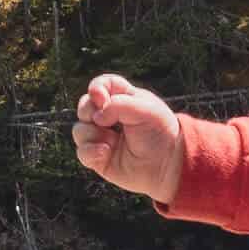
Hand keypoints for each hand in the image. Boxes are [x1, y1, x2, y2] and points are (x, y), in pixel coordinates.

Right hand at [72, 74, 182, 204]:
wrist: (168, 164)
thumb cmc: (161, 133)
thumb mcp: (146, 110)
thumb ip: (118, 105)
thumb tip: (97, 117)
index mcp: (122, 99)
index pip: (101, 85)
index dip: (96, 88)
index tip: (102, 98)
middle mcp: (109, 117)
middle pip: (84, 106)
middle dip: (88, 110)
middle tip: (104, 121)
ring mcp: (103, 138)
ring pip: (79, 129)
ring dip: (92, 134)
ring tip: (111, 142)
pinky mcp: (99, 158)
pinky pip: (81, 152)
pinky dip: (90, 151)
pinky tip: (105, 153)